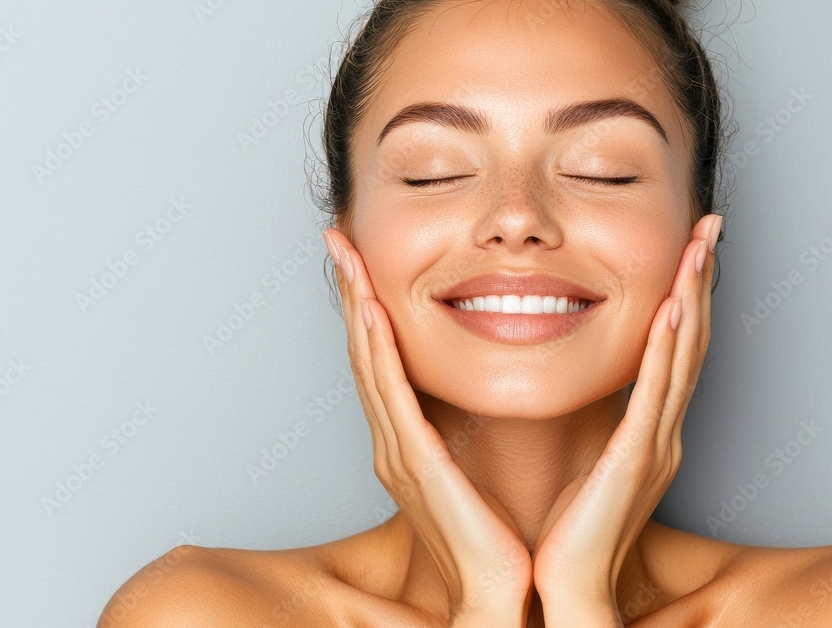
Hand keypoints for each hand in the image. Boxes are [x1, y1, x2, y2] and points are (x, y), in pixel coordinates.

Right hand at [322, 228, 532, 626]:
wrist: (493, 591)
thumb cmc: (488, 535)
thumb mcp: (471, 468)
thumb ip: (459, 428)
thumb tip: (470, 392)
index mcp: (404, 438)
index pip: (378, 359)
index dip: (363, 307)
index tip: (360, 262)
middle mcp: (389, 439)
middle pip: (362, 351)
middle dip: (348, 291)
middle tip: (338, 241)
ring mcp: (395, 449)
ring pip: (368, 363)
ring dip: (355, 305)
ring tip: (347, 257)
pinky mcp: (414, 461)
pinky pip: (392, 395)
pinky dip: (377, 350)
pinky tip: (371, 312)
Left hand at [530, 213, 721, 625]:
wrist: (567, 585)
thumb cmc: (571, 527)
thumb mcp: (589, 461)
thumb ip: (596, 421)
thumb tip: (579, 380)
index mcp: (647, 430)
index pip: (672, 351)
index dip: (685, 298)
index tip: (686, 252)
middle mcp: (660, 432)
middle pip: (688, 342)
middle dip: (699, 282)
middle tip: (708, 229)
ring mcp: (654, 444)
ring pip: (681, 357)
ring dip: (691, 298)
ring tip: (698, 249)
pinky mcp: (635, 458)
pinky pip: (653, 394)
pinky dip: (665, 349)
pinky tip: (671, 310)